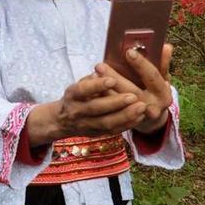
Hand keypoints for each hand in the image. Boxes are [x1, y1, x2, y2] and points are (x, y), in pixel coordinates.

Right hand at [25, 75, 147, 145]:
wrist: (63, 121)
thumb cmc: (76, 97)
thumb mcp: (78, 84)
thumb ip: (91, 79)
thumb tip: (102, 71)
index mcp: (72, 95)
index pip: (83, 90)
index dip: (97, 85)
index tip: (112, 80)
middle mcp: (77, 111)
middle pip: (97, 108)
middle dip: (116, 103)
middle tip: (134, 96)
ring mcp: (87, 124)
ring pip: (106, 122)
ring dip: (125, 115)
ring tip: (141, 107)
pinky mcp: (96, 134)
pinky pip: (113, 131)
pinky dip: (127, 124)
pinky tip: (139, 116)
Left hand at [94, 43, 173, 133]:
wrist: (150, 118)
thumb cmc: (154, 91)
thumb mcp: (161, 79)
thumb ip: (162, 64)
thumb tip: (166, 46)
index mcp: (163, 94)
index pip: (152, 76)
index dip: (141, 64)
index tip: (128, 51)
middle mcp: (152, 107)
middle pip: (131, 92)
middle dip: (115, 78)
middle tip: (100, 66)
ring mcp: (138, 118)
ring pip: (118, 105)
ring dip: (104, 90)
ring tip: (93, 76)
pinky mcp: (125, 123)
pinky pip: (111, 113)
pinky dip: (101, 100)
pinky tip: (91, 89)